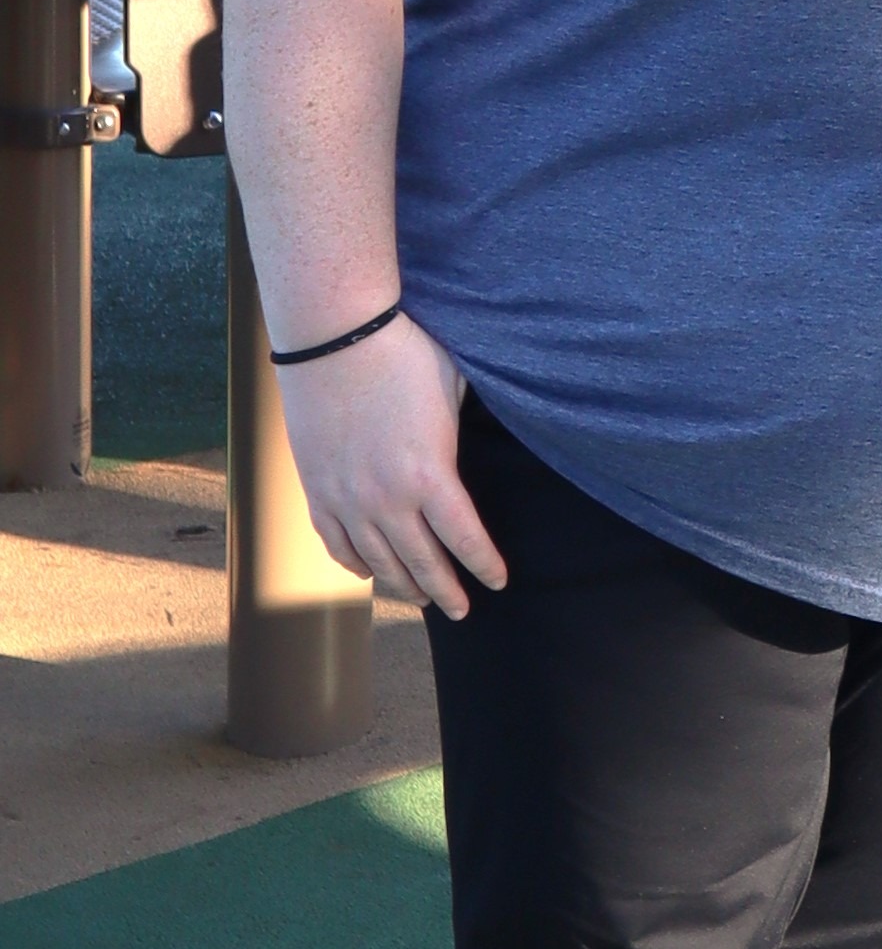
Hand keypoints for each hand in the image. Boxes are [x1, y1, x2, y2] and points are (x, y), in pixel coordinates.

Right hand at [274, 315, 505, 619]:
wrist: (333, 338)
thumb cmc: (403, 354)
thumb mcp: (454, 390)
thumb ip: (462, 433)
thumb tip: (476, 444)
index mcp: (430, 476)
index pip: (465, 539)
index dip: (484, 565)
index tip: (498, 582)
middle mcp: (386, 500)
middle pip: (422, 562)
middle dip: (446, 591)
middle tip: (462, 610)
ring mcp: (346, 500)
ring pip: (377, 561)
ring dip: (402, 584)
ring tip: (420, 597)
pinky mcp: (316, 490)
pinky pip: (336, 543)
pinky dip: (355, 564)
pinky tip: (369, 572)